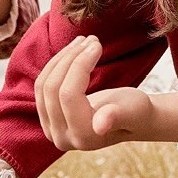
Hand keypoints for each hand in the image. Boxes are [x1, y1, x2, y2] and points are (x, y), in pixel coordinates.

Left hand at [35, 34, 153, 150]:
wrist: (132, 118)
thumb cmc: (136, 112)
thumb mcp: (132, 111)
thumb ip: (117, 117)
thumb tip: (100, 125)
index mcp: (82, 138)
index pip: (68, 95)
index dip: (79, 64)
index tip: (97, 43)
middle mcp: (62, 138)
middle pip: (52, 90)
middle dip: (70, 58)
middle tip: (90, 39)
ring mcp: (51, 130)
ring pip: (43, 85)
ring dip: (61, 58)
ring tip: (82, 41)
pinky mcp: (47, 119)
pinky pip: (42, 87)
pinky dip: (56, 65)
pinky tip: (72, 52)